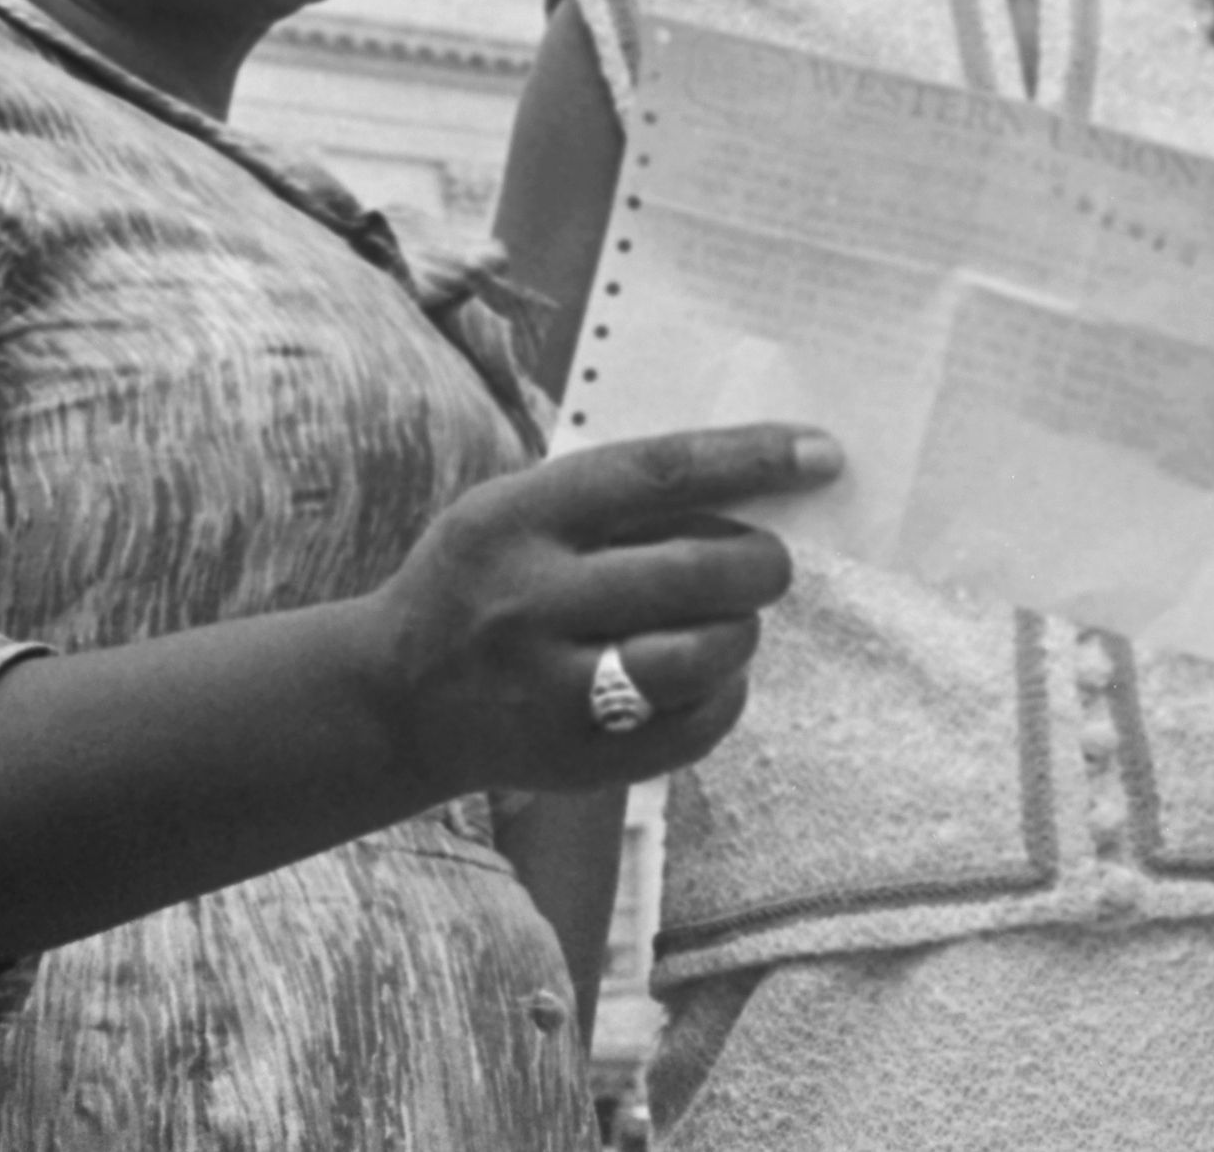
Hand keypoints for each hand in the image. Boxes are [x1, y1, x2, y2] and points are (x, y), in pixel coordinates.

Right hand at [365, 421, 837, 795]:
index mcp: (519, 518)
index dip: (748, 459)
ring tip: (731, 621)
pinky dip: (723, 696)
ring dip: (741, 633)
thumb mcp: (516, 509)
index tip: (821, 453)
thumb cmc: (483, 581)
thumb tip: (754, 478)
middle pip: (690, 574)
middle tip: (770, 563)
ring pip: (697, 657)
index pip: (656, 474)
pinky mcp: (574, 759)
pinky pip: (691, 729)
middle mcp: (529, 601)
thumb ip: (614, 494)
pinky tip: (710, 677)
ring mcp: (549, 689)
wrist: (393, 700)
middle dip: (761, 564)